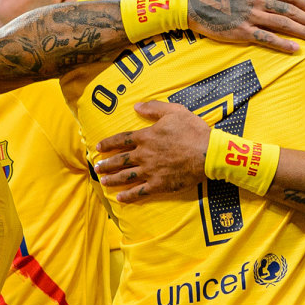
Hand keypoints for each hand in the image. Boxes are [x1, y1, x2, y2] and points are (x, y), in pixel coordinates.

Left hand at [95, 102, 210, 201]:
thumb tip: (137, 106)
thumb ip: (154, 109)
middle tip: (97, 167)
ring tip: (103, 181)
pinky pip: (140, 191)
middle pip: (120, 160)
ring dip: (113, 179)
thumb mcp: (174, 111)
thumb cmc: (193, 130)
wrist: (207, 153)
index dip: (108, 143)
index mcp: (146, 137)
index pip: (121, 140)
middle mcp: (144, 155)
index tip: (98, 147)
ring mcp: (150, 171)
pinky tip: (120, 198)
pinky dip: (128, 196)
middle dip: (106, 164)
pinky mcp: (159, 184)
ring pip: (126, 176)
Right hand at [187, 0, 304, 52]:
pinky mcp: (242, 32)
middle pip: (289, 11)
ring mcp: (250, 17)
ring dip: (302, 31)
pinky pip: (267, 39)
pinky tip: (295, 49)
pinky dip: (283, 44)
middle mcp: (257, 1)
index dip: (304, 3)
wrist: (191, 5)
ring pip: (282, 25)